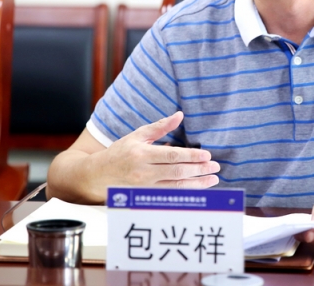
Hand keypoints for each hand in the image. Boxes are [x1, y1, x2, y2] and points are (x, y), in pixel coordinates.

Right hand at [92, 111, 219, 188]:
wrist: (97, 175)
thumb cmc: (119, 152)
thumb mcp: (137, 135)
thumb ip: (160, 127)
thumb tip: (180, 115)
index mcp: (142, 154)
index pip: (172, 156)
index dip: (191, 156)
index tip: (207, 155)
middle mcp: (143, 172)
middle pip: (176, 173)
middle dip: (199, 170)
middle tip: (216, 167)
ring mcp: (144, 188)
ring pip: (175, 188)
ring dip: (197, 184)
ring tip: (213, 179)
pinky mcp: (145, 198)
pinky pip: (169, 196)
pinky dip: (185, 193)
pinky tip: (198, 189)